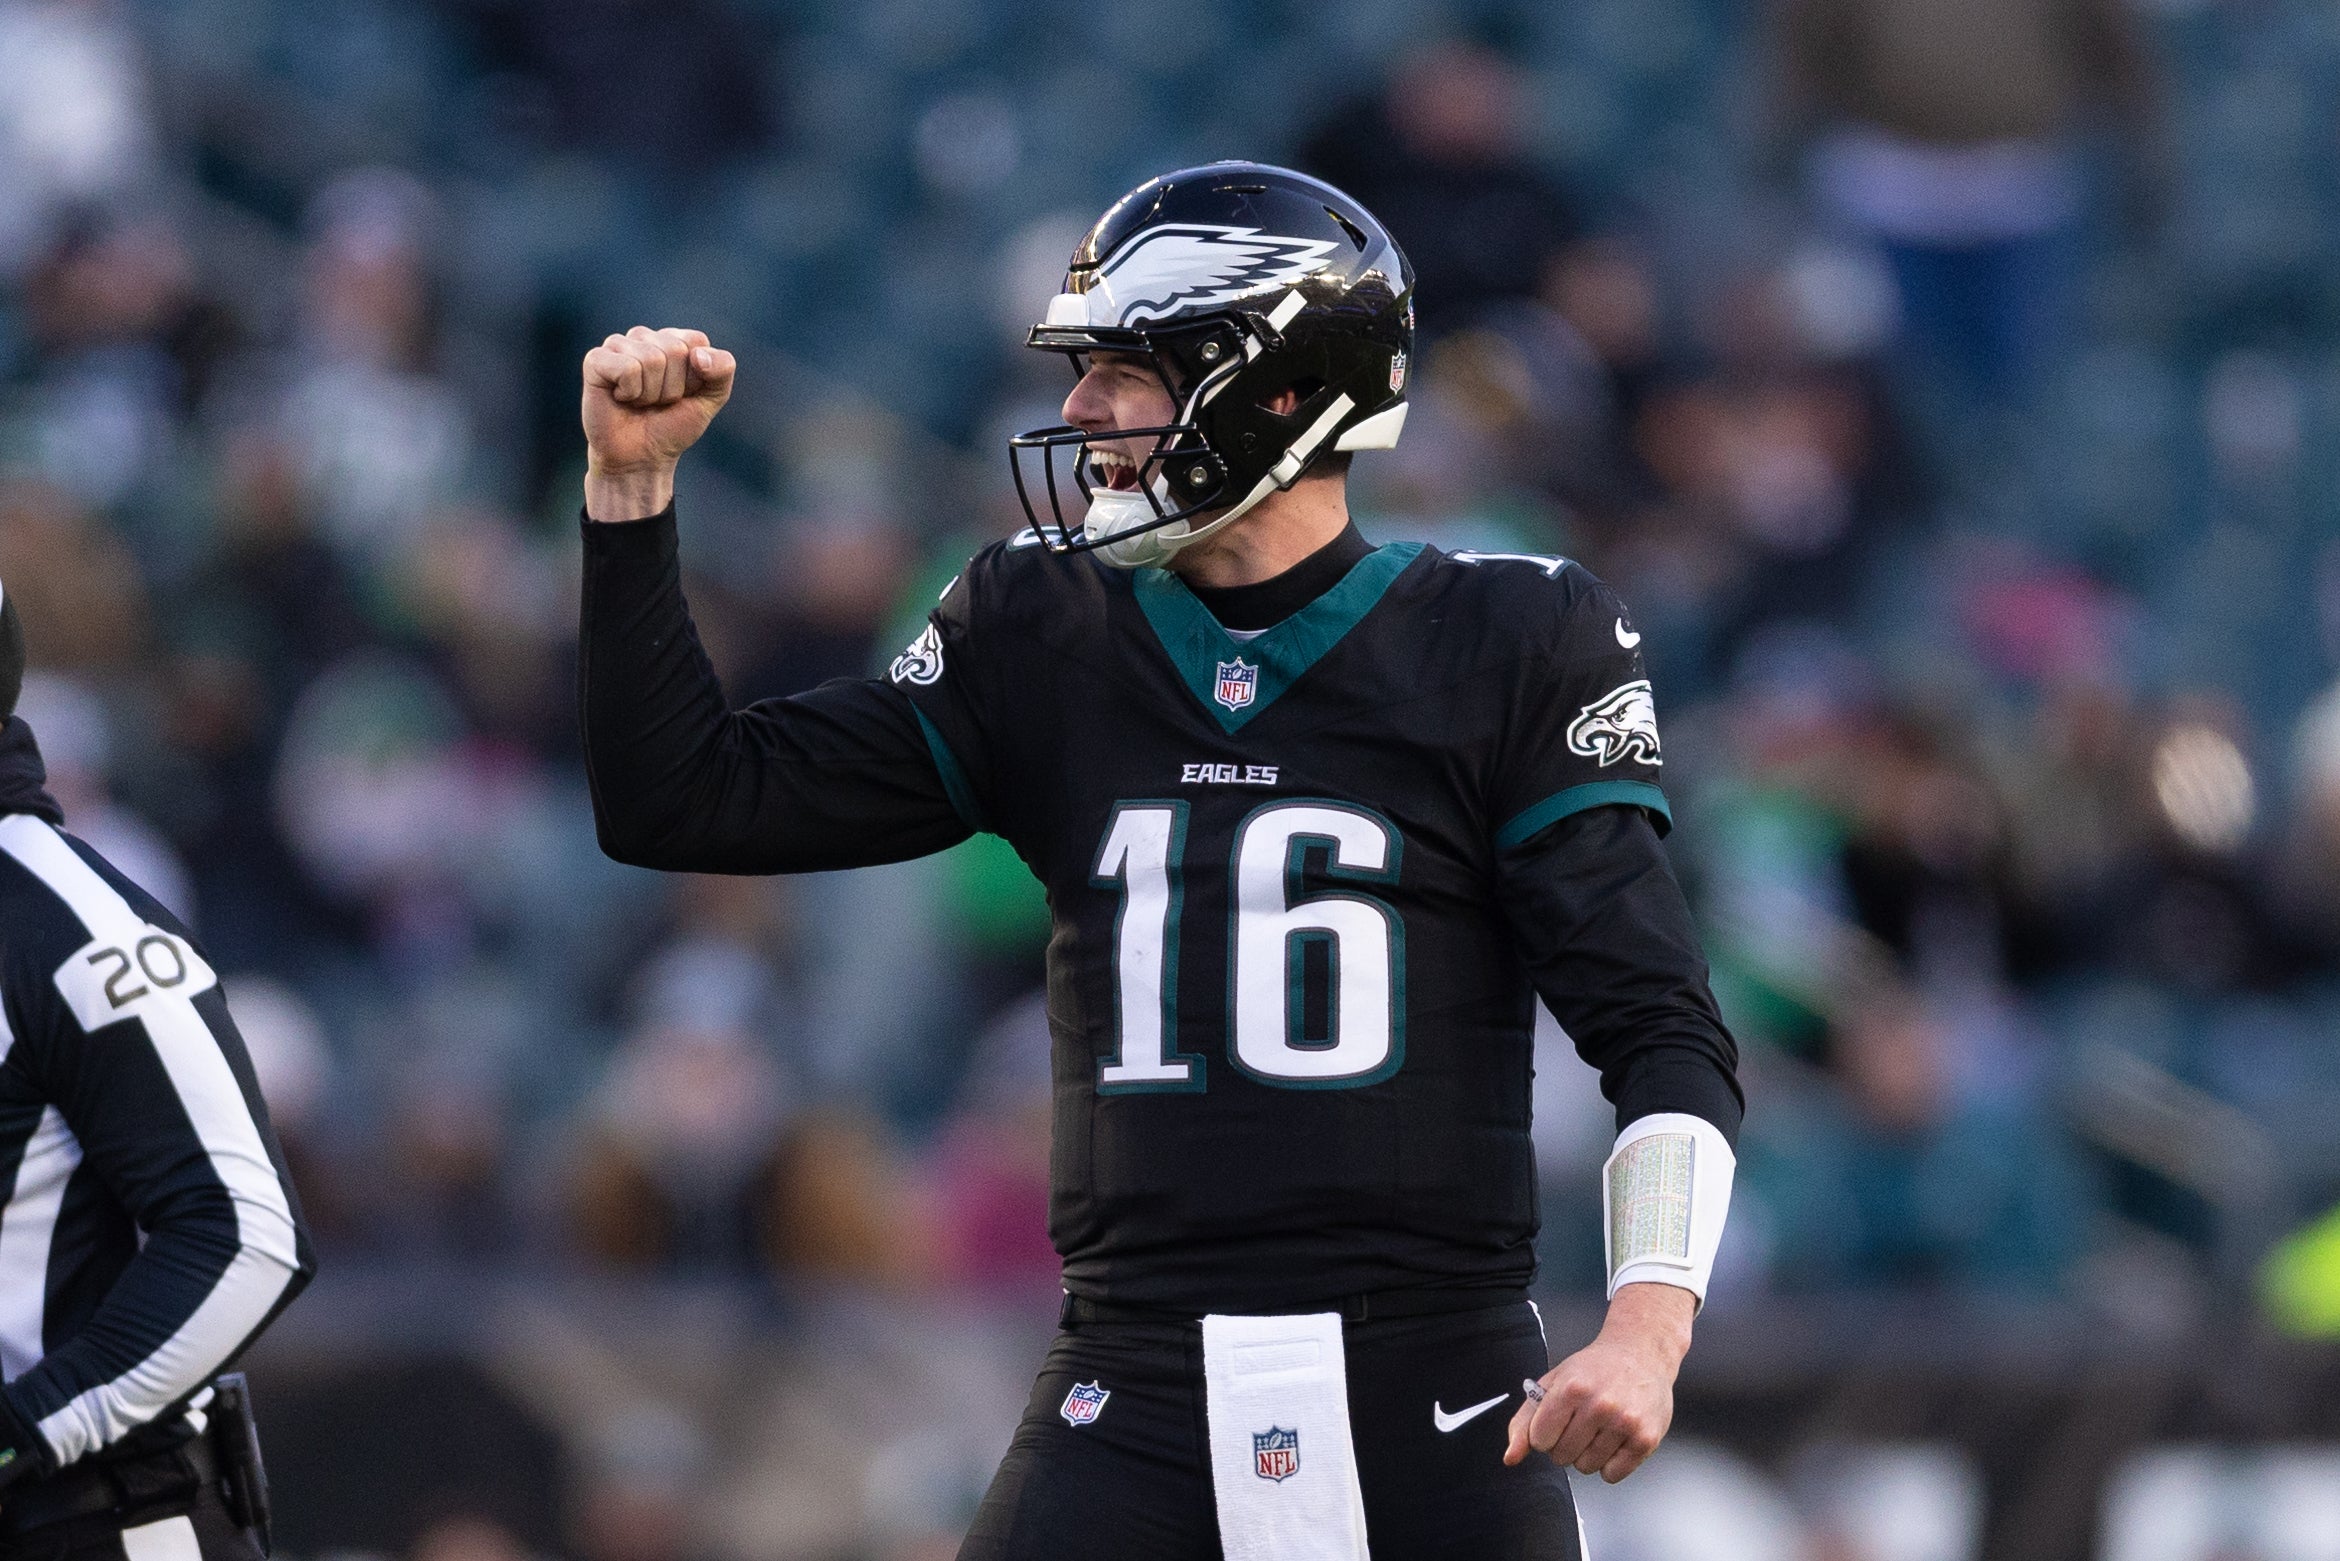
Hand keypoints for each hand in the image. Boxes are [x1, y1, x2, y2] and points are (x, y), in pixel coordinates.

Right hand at [581, 326, 735, 520]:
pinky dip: (630, 392)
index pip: (696, 341)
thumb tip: (699, 355)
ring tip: (640, 402)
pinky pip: (627, 368)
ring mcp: (617, 345)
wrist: (641, 458)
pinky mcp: (595, 360)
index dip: (694, 377)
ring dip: (651, 393)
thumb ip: (723, 370)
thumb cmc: (672, 426)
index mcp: (672, 340)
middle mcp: (643, 337)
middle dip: (673, 387)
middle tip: (658, 403)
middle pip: (674, 350)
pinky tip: (621, 398)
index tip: (682, 395)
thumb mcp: (710, 400)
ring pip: (651, 359)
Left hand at [1503, 1282, 1692, 1482]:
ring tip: (1600, 1428)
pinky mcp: (1646, 1439)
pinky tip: (1615, 1439)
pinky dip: (1610, 1464)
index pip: (1539, 1440)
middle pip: (1561, 1457)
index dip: (1545, 1433)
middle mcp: (1600, 1405)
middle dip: (1565, 1444)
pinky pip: (1612, 1475)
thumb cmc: (1593, 1370)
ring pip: (1586, 1467)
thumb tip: (1511, 1457)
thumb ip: (1524, 1421)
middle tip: (1581, 1421)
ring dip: (1588, 1454)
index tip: (1557, 1419)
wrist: (1640, 1354)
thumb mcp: (1552, 1384)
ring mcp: (1625, 1423)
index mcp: (1571, 1388)